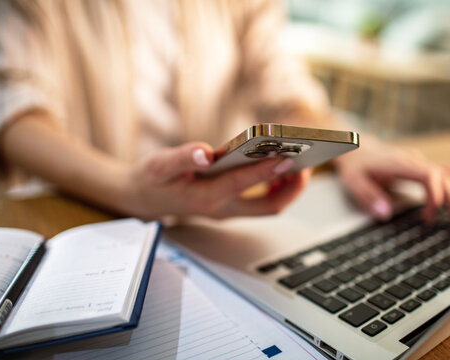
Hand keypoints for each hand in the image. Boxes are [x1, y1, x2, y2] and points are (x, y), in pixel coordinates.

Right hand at [122, 142, 310, 219]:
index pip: (241, 184)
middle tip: (307, 163)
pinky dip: (276, 185)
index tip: (288, 156)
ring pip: (269, 205)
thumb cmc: (151, 180)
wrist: (143, 200)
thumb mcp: (158, 166)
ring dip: (288, 187)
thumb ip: (182, 158)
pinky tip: (281, 166)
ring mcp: (228, 209)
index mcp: (204, 197)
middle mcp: (222, 208)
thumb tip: (206, 151)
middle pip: (268, 206)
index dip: (266, 171)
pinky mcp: (231, 205)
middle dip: (292, 188)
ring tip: (301, 162)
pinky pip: (262, 200)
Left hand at [334, 138, 449, 231]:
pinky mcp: (425, 168)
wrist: (357, 149)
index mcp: (399, 164)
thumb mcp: (353, 182)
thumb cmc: (355, 167)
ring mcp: (422, 163)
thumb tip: (385, 214)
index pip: (429, 175)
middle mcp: (415, 161)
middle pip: (447, 177)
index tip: (428, 220)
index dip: (435, 197)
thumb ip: (368, 197)